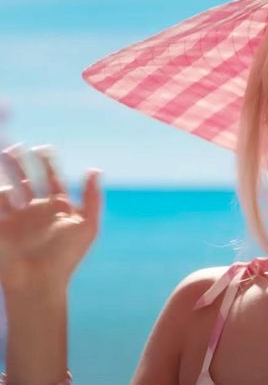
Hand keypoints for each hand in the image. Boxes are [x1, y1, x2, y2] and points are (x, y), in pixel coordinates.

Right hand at [0, 143, 102, 292]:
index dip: (48, 163)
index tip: (43, 148)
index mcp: (56, 209)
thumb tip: (94, 169)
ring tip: (2, 152)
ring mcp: (15, 219)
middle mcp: (35, 211)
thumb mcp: (87, 227)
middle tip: (14, 146)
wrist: (38, 284)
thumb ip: (92, 198)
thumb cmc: (66, 257)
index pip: (52, 179)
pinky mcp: (0, 228)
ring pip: (7, 188)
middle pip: (26, 179)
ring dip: (4, 172)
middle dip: (20, 163)